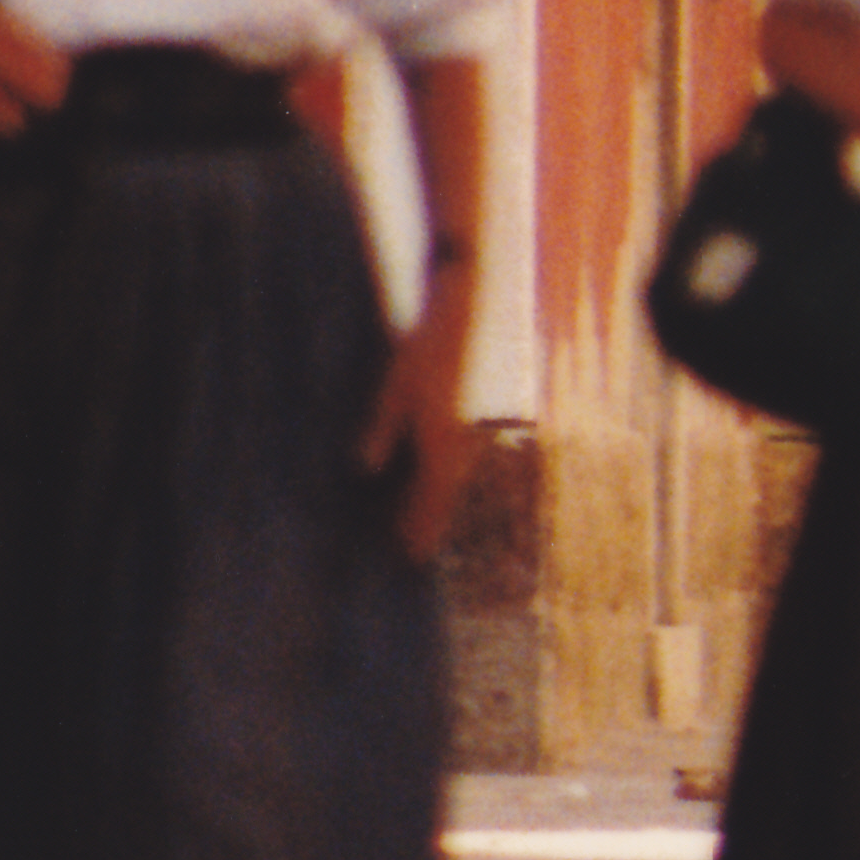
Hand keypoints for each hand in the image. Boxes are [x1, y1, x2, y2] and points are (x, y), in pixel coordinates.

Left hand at [354, 283, 481, 558]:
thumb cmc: (432, 341)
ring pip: (464, 476)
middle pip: (449, 496)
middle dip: (431, 520)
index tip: (408, 555)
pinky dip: (458, 472)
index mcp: (444, 439)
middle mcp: (470, 441)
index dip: (419, 530)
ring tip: (427, 515)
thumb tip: (365, 468)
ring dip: (446, 498)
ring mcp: (487, 427)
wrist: (480, 303)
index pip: (432, 501)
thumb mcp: (397, 383)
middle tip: (413, 545)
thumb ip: (382, 427)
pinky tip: (445, 474)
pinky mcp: (493, 413)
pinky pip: (474, 454)